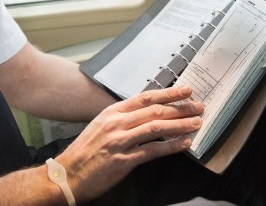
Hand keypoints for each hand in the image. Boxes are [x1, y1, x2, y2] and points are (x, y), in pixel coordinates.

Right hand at [56, 85, 203, 202]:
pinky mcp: (122, 161)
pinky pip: (152, 151)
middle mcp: (117, 123)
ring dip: (180, 124)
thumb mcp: (102, 126)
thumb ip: (123, 118)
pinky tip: (184, 143)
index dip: (169, 93)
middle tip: (198, 106)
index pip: (146, 97)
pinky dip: (170, 146)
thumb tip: (148, 113)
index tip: (186, 90)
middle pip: (155, 110)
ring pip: (156, 128)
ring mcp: (119, 142)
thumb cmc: (86, 152)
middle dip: (180, 108)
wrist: (67, 175)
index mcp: (112, 112)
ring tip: (196, 123)